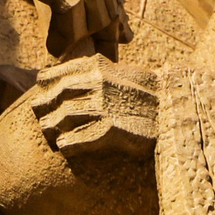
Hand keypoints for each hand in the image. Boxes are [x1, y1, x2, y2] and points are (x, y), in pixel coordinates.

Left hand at [28, 55, 156, 155]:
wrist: (173, 106)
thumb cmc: (146, 91)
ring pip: (64, 117)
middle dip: (44, 107)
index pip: (58, 73)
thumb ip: (93, 72)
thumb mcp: (118, 72)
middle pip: (57, 95)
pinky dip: (67, 144)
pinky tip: (63, 147)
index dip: (46, 84)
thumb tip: (65, 79)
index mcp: (97, 67)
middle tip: (41, 118)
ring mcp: (104, 106)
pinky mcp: (111, 130)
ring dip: (52, 128)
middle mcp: (98, 84)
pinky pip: (79, 139)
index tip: (41, 91)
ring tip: (50, 136)